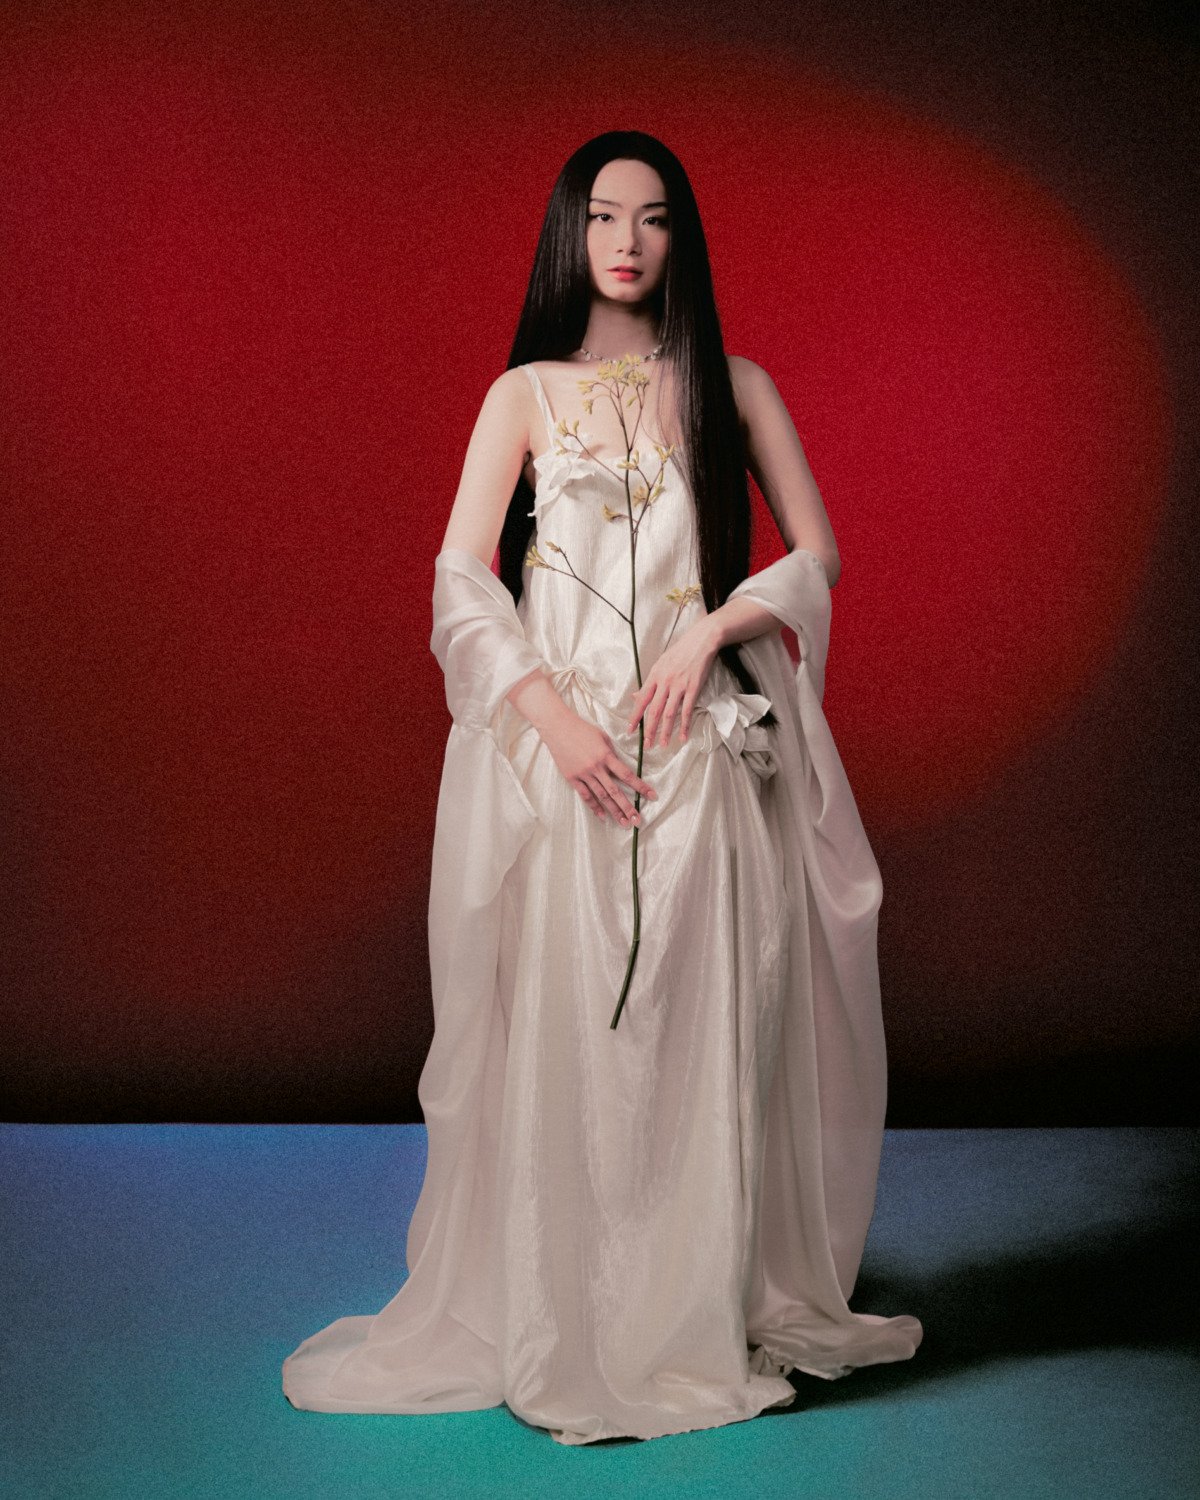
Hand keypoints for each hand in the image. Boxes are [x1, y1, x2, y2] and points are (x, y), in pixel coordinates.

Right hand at [539, 705, 658, 825]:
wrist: (558, 728)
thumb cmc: (582, 729)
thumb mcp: (602, 737)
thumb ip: (612, 753)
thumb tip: (620, 767)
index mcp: (606, 755)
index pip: (627, 775)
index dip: (641, 787)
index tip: (652, 796)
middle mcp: (596, 767)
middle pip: (615, 791)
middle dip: (628, 807)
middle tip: (638, 820)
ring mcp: (584, 774)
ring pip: (601, 796)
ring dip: (614, 811)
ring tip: (624, 823)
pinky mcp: (572, 778)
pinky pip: (585, 795)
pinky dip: (594, 807)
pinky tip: (602, 817)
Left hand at [627, 616, 720, 747]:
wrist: (701, 640)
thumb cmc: (680, 651)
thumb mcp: (660, 664)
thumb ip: (649, 682)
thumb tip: (635, 697)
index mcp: (654, 676)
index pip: (641, 700)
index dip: (635, 717)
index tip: (629, 730)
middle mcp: (664, 682)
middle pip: (653, 711)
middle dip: (649, 730)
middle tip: (646, 745)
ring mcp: (679, 686)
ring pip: (669, 713)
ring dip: (665, 731)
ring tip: (662, 745)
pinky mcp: (693, 688)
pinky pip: (687, 710)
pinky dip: (684, 725)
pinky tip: (683, 737)